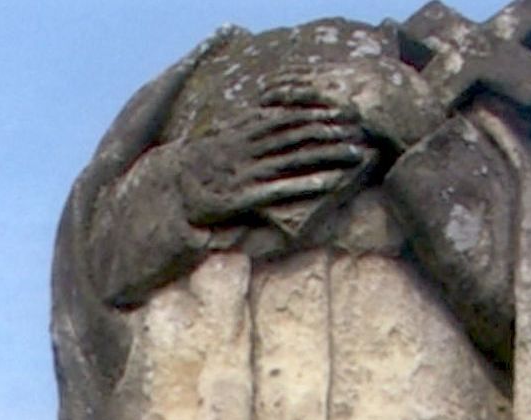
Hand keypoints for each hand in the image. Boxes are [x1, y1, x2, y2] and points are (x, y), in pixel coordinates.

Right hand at [178, 93, 371, 226]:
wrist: (172, 190)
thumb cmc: (201, 165)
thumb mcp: (224, 135)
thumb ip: (248, 124)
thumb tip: (267, 109)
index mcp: (246, 130)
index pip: (288, 116)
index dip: (316, 113)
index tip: (341, 111)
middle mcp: (251, 148)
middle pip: (298, 134)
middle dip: (329, 131)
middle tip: (358, 129)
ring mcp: (248, 172)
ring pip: (294, 160)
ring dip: (326, 156)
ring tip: (353, 154)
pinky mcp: (245, 198)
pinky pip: (280, 190)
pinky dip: (305, 186)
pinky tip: (327, 183)